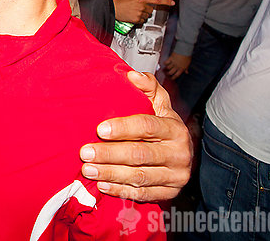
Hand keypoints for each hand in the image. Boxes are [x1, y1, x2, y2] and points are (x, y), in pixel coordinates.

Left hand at [80, 71, 191, 201]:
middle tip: (85, 152)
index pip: (147, 127)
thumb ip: (148, 87)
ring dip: (111, 174)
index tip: (99, 129)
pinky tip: (102, 186)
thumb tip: (132, 75)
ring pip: (139, 177)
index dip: (123, 128)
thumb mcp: (161, 104)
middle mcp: (179, 153)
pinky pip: (143, 195)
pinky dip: (121, 190)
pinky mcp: (170, 193)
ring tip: (88, 170)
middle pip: (140, 154)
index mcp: (174, 128)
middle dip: (110, 154)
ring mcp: (176, 176)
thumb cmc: (164, 125)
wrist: (184, 154)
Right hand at [113, 0, 174, 23]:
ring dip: (144, 13)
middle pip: (151, 8)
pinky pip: (143, 20)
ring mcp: (139, 13)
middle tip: (140, 6)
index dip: (166, 1)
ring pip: (148, 14)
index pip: (157, 0)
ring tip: (136, 10)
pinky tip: (135, 14)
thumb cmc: (121, 0)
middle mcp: (142, 7)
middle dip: (148, 7)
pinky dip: (140, 18)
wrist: (114, 8)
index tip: (172, 3)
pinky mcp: (136, 19)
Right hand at [163, 52, 191, 79]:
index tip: (171, 79)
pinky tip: (165, 63)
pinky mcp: (171, 58)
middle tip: (166, 74)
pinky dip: (165, 63)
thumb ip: (186, 68)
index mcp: (181, 68)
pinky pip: (166, 62)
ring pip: (168, 68)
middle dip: (168, 74)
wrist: (185, 50)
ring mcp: (173, 62)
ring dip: (166, 68)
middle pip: (171, 72)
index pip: (177, 75)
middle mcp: (177, 66)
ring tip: (165, 69)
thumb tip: (186, 72)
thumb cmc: (187, 56)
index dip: (173, 78)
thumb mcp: (188, 63)